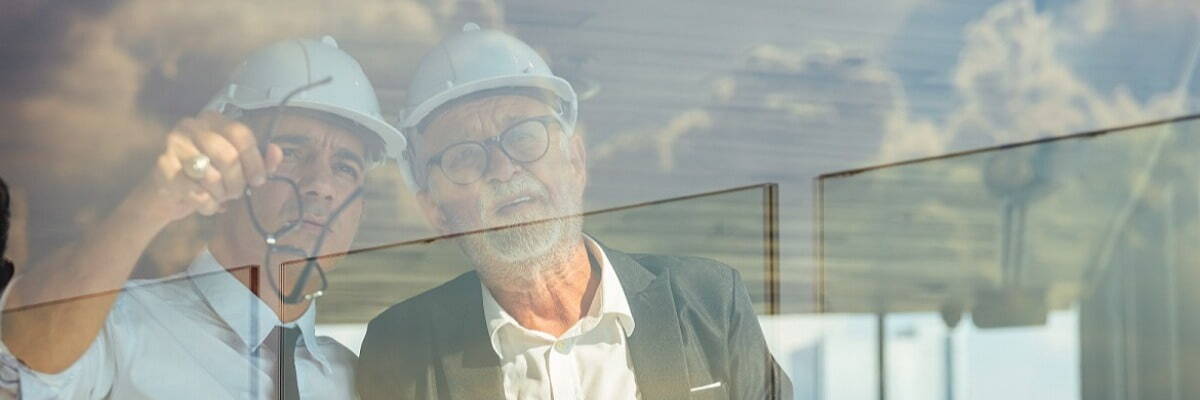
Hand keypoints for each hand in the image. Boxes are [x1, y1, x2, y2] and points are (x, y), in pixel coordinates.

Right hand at [134, 111, 283, 222]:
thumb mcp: (239, 168)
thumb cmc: (209, 176)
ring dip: (221, 194)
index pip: (241, 134)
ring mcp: (174, 145)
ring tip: (219, 196)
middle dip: (237, 182)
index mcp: (213, 120)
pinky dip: (207, 204)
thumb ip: (261, 160)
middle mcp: (191, 126)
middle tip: (235, 192)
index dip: (255, 161)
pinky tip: (207, 203)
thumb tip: (276, 151)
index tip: (258, 181)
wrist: (170, 193)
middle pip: (228, 156)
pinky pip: (195, 192)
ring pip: (211, 175)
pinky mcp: (163, 167)